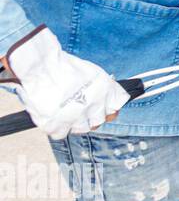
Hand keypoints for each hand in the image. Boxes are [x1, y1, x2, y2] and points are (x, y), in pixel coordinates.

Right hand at [2, 27, 129, 138]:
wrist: (41, 68)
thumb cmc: (63, 67)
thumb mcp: (94, 73)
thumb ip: (105, 88)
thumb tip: (111, 99)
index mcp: (105, 93)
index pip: (114, 110)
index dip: (106, 110)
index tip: (101, 110)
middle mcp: (94, 107)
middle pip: (98, 121)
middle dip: (89, 117)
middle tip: (78, 109)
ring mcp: (76, 118)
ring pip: (81, 129)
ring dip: (73, 122)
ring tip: (64, 111)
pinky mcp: (57, 125)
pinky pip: (60, 133)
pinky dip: (56, 127)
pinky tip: (53, 116)